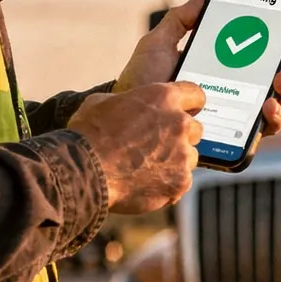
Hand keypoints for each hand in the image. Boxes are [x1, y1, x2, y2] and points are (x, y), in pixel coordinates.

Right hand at [68, 82, 206, 214]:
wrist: (85, 169)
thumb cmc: (89, 133)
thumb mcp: (102, 102)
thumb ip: (126, 102)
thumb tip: (125, 106)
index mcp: (163, 98)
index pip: (195, 95)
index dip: (191, 104)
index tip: (187, 111)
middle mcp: (179, 124)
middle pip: (195, 130)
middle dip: (180, 137)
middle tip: (158, 146)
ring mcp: (183, 155)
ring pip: (189, 158)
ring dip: (175, 162)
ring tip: (147, 169)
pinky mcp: (180, 182)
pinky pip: (180, 184)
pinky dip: (166, 186)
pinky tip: (144, 186)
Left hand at [116, 0, 280, 137]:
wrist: (127, 118)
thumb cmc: (142, 82)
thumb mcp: (159, 45)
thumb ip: (181, 20)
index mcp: (225, 66)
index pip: (261, 53)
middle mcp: (236, 92)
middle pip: (279, 78)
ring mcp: (237, 116)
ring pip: (279, 104)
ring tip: (280, 81)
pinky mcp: (233, 138)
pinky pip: (262, 132)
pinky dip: (273, 119)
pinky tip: (266, 107)